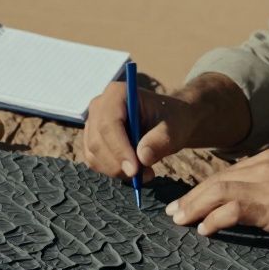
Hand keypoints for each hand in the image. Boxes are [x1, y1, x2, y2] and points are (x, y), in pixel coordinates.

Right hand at [82, 80, 201, 180]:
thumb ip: (161, 140)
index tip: (135, 170)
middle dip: (118, 164)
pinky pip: (95, 161)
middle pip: (98, 141)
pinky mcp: (93, 140)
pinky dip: (113, 172)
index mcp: (118, 93)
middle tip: (144, 176)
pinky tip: (136, 172)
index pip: (109, 123)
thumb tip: (142, 158)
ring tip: (146, 173)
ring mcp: (93, 123)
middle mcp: (99, 106)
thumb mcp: (175, 128)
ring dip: (117, 170)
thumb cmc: (172, 120)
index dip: (119, 148)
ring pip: (94, 154)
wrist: (169, 124)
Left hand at [164, 149, 268, 249]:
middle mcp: (265, 165)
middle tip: (174, 212)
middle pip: (217, 179)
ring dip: (195, 207)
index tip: (190, 201)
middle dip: (192, 196)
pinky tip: (204, 230)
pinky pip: (232, 209)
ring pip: (218, 191)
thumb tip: (245, 206)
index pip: (228, 172)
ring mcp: (267, 183)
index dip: (205, 188)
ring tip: (180, 220)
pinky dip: (214, 219)